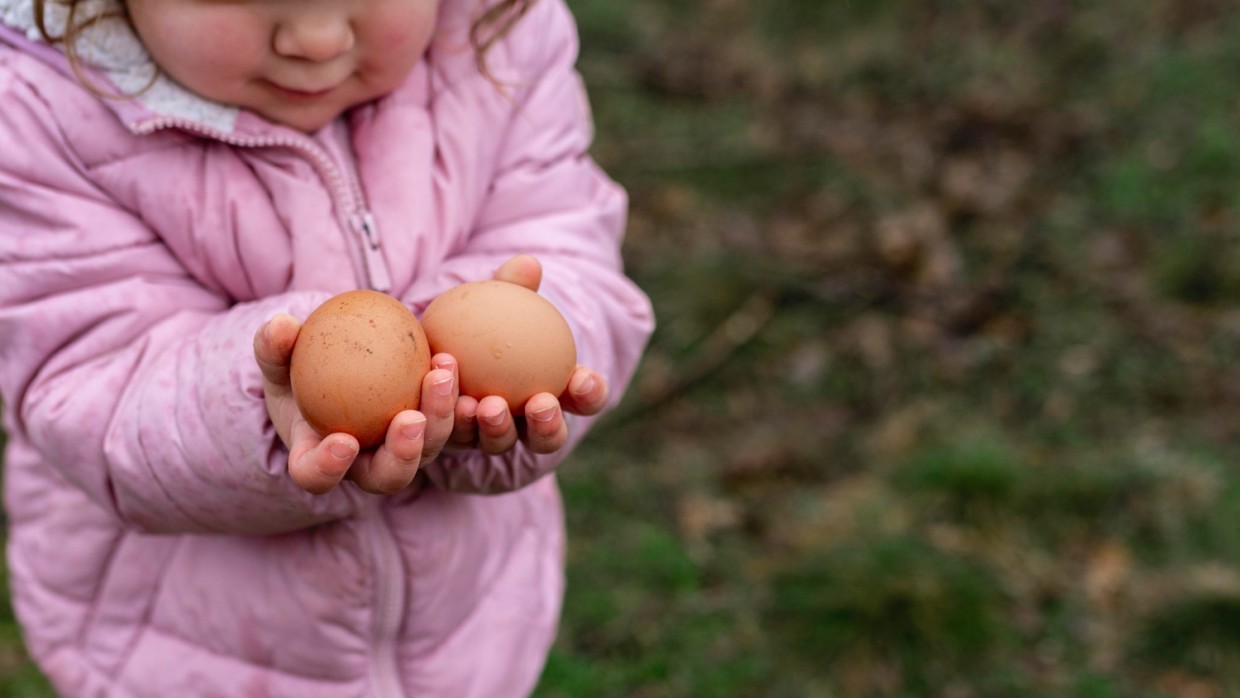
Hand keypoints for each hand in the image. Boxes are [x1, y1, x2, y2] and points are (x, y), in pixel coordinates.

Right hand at [253, 313, 458, 494]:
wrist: (332, 368)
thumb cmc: (295, 367)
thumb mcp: (278, 356)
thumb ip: (274, 346)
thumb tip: (280, 325)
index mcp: (316, 458)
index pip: (317, 476)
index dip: (329, 468)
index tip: (343, 441)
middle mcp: (363, 465)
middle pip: (388, 476)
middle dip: (403, 454)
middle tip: (412, 419)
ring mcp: (400, 450)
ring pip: (426, 449)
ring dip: (439, 418)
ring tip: (440, 376)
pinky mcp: (427, 429)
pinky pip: (445, 418)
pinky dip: (450, 394)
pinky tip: (448, 360)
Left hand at [446, 255, 610, 454]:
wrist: (440, 338)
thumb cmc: (487, 316)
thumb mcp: (499, 299)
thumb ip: (514, 287)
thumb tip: (527, 263)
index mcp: (557, 392)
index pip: (586, 398)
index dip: (591, 394)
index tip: (583, 378)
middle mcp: (528, 424)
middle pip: (548, 437)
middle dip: (548, 427)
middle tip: (540, 403)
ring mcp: (492, 435)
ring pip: (501, 442)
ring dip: (497, 428)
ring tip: (486, 406)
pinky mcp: (454, 438)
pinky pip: (455, 433)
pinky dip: (452, 416)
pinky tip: (447, 397)